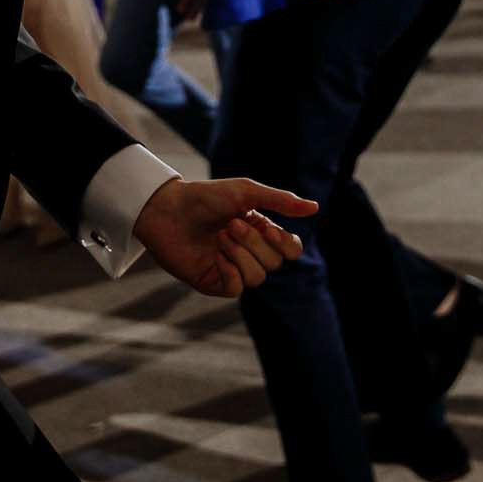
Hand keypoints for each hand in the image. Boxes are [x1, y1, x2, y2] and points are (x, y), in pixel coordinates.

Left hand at [131, 175, 318, 296]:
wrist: (167, 209)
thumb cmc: (205, 197)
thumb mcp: (246, 192)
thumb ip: (280, 200)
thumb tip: (315, 207)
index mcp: (261, 231)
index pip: (290, 249)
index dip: (284, 244)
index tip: (267, 228)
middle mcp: (249, 252)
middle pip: (274, 263)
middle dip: (254, 243)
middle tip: (230, 224)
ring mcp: (232, 269)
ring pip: (257, 278)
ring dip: (240, 255)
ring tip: (220, 237)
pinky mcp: (213, 282)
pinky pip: (236, 289)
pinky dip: (229, 271)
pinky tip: (215, 256)